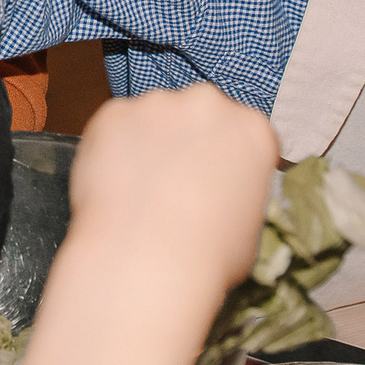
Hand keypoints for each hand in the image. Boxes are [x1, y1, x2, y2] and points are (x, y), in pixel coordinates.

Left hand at [67, 85, 277, 288]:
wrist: (146, 259)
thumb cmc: (207, 256)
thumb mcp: (249, 227)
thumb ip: (235, 194)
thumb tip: (216, 200)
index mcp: (252, 131)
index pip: (244, 134)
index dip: (227, 159)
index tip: (215, 179)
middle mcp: (208, 105)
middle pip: (199, 115)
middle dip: (189, 141)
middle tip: (174, 183)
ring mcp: (157, 105)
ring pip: (154, 118)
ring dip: (150, 142)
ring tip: (140, 190)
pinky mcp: (114, 113)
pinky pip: (115, 126)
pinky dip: (112, 148)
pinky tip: (115, 184)